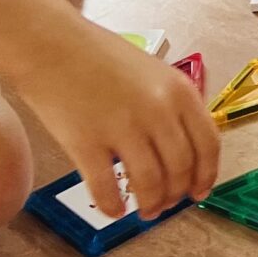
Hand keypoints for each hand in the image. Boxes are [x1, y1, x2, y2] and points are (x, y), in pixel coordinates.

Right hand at [9, 21, 219, 221]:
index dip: (207, 175)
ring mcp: (122, 128)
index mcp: (179, 91)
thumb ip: (172, 106)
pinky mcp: (86, 143)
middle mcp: (157, 111)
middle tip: (166, 206)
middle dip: (176, 195)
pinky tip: (113, 211)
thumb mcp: (153, 72)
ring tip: (144, 212)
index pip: (208, 144)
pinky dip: (113, 206)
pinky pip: (106, 188)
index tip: (200, 192)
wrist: (49, 44)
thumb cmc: (99, 56)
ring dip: (150, 205)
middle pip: (180, 169)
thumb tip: (185, 152)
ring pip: (149, 184)